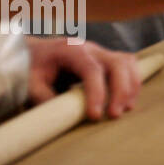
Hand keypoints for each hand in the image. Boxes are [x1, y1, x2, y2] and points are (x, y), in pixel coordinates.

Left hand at [26, 38, 140, 120]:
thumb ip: (45, 97)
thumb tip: (63, 116)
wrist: (33, 52)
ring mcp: (101, 52)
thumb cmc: (31, 67)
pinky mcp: (107, 59)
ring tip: (126, 109)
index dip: (97, 92)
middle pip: (117, 63)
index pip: (92, 69)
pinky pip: (128, 66)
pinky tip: (128, 100)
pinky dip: (133, 82)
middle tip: (115, 115)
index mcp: (71, 50)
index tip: (95, 116)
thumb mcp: (30, 82)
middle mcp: (91, 48)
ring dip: (131, 86)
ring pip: (128, 63)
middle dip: (121, 90)